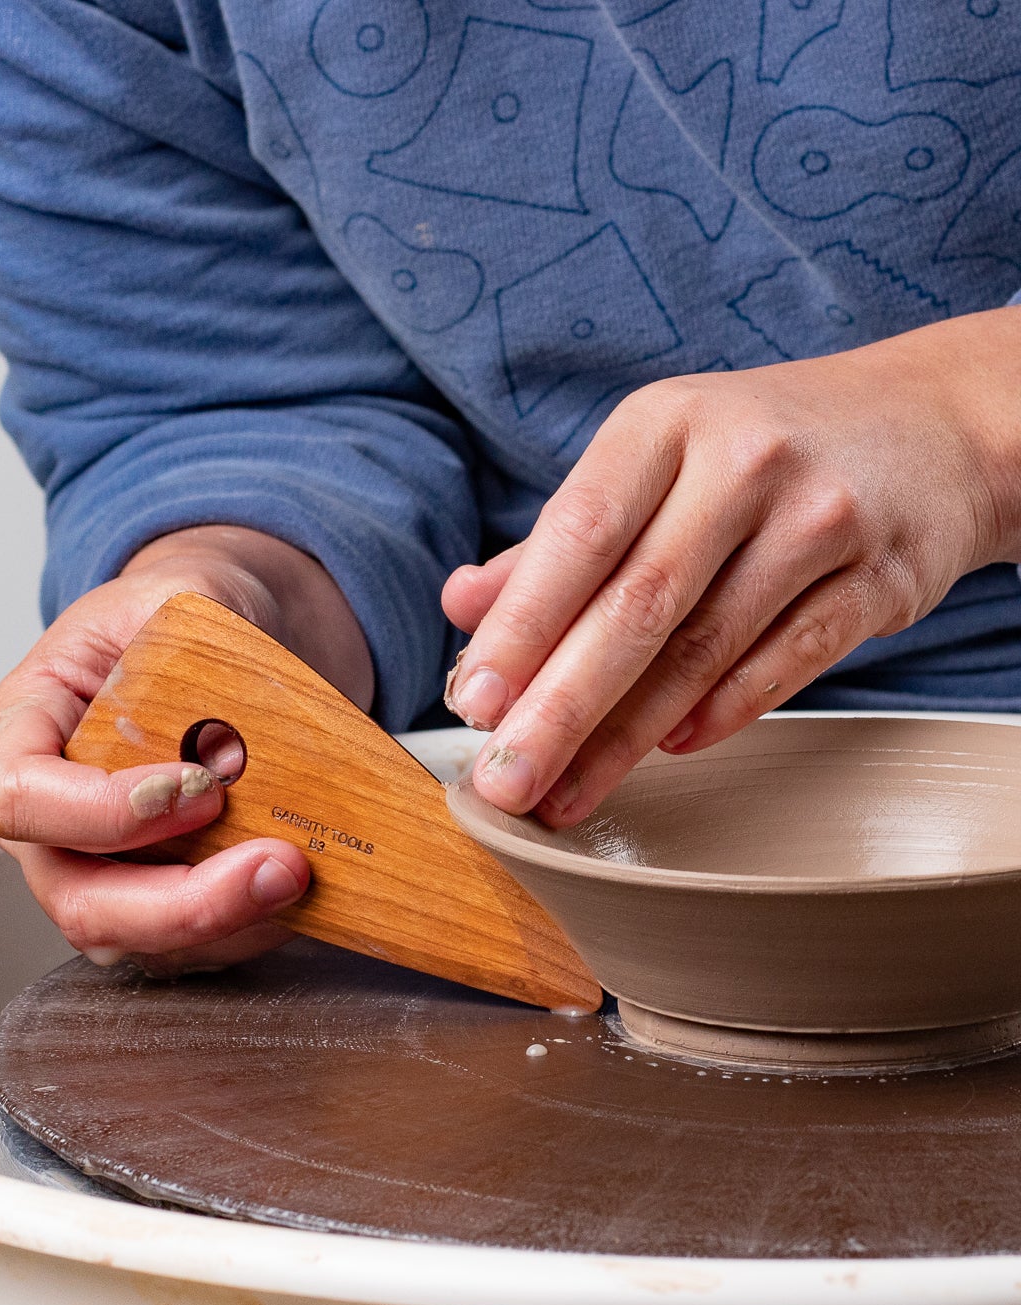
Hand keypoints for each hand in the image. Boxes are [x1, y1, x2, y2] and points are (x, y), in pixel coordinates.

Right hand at [0, 525, 372, 974]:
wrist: (238, 635)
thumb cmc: (185, 614)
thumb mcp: (175, 590)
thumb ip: (185, 640)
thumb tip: (219, 728)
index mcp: (25, 729)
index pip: (22, 800)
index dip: (104, 814)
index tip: (203, 788)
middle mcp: (51, 818)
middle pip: (79, 901)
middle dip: (181, 902)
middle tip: (276, 865)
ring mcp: (103, 868)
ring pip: (140, 940)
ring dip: (229, 925)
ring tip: (303, 872)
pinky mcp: (164, 898)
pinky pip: (195, 945)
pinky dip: (254, 930)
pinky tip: (308, 892)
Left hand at [443, 307, 1020, 825]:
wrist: (929, 425)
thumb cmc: (756, 452)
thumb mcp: (654, 463)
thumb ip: (557, 543)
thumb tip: (462, 604)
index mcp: (665, 423)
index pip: (577, 534)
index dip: (520, 626)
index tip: (472, 702)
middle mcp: (743, 459)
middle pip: (637, 605)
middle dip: (560, 707)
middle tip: (505, 779)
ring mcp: (819, 517)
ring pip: (706, 647)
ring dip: (626, 737)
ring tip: (567, 793)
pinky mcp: (881, 576)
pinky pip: (789, 661)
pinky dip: (723, 713)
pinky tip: (666, 752)